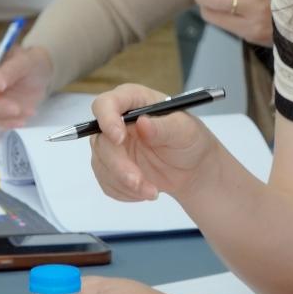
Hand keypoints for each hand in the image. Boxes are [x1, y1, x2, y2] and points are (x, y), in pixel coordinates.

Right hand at [0, 44, 52, 126]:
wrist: (37, 78)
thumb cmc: (31, 63)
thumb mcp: (28, 61)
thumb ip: (13, 68)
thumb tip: (0, 81)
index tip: (2, 86)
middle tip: (15, 109)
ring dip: (3, 115)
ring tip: (27, 112)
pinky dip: (5, 122)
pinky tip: (22, 120)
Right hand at [88, 84, 219, 201]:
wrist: (192, 169)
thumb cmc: (190, 140)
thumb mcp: (185, 130)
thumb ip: (164, 126)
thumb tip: (142, 123)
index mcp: (133, 101)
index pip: (106, 103)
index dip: (107, 119)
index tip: (119, 138)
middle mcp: (117, 121)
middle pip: (100, 140)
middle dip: (118, 164)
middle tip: (138, 181)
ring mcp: (111, 146)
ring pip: (101, 164)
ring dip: (124, 183)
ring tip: (152, 191)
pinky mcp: (110, 168)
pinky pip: (107, 182)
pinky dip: (125, 192)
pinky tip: (145, 190)